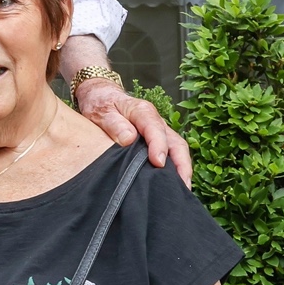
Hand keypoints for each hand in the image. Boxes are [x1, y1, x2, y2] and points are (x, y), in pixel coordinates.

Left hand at [74, 79, 191, 184]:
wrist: (101, 96)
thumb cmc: (101, 104)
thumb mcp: (102, 112)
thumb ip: (114, 124)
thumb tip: (128, 139)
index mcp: (142, 111)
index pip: (155, 129)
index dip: (159, 146)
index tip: (158, 163)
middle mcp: (155, 120)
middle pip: (175, 142)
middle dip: (181, 163)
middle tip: (181, 185)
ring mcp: (159, 130)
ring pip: (177, 149)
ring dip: (182, 168)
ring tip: (182, 189)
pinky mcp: (157, 139)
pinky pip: (171, 152)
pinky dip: (175, 167)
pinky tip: (174, 182)